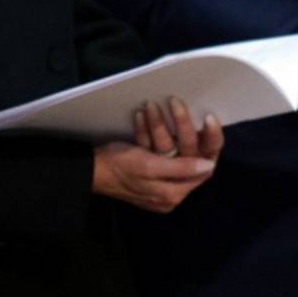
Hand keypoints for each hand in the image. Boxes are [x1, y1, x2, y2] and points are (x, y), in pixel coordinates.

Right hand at [91, 98, 220, 213]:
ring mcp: (155, 179)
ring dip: (159, 125)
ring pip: (167, 147)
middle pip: (185, 154)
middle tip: (175, 103)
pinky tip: (141, 116)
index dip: (208, 142)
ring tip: (151, 106)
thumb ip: (181, 168)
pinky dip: (147, 133)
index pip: (203, 168)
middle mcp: (168, 189)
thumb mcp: (150, 166)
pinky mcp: (143, 168)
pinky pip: (151, 149)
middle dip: (180, 126)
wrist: (88, 169)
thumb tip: (209, 166)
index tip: (208, 118)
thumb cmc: (117, 168)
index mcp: (173, 193)